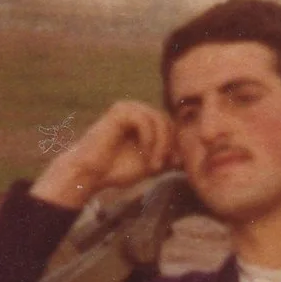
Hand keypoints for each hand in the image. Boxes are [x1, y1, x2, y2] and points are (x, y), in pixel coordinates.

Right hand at [31, 100, 177, 208]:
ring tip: (155, 166)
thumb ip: (170, 156)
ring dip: (161, 145)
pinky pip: (145, 119)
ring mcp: (128, 108)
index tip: (174, 166)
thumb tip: (189, 155)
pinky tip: (145, 154)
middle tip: (162, 167)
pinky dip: (150, 139)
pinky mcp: (119, 110)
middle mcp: (138, 110)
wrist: (91, 174)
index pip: (173, 126)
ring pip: (159, 119)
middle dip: (170, 146)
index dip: (177, 145)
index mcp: (146, 120)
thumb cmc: (118, 170)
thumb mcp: (153, 163)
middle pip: (169, 121)